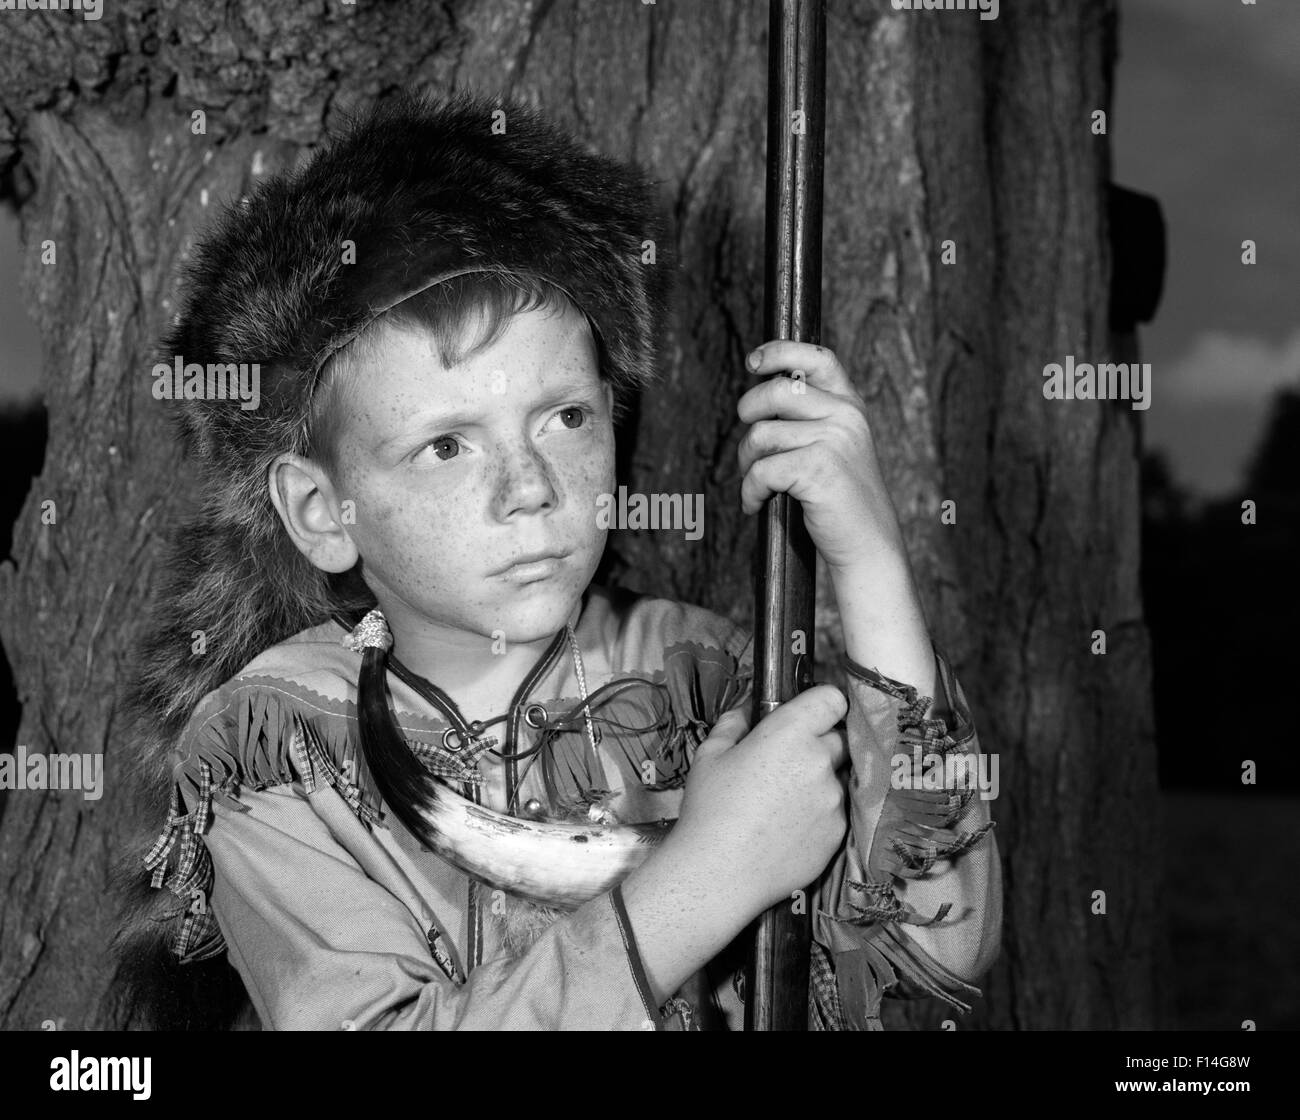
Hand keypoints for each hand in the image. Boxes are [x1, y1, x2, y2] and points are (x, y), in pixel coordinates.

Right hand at [618, 686, 848, 1004]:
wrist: (718, 872)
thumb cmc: (708, 807)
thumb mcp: (710, 755)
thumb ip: (734, 724)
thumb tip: (747, 713)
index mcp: (790, 733)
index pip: (832, 700)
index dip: (822, 705)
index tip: (809, 715)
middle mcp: (820, 761)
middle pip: (838, 740)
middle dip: (819, 745)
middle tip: (788, 764)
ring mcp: (833, 800)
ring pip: (835, 780)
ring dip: (817, 784)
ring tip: (782, 806)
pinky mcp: (837, 833)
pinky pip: (833, 814)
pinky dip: (817, 816)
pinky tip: (787, 831)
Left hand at [737, 340, 936, 689]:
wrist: (869, 548)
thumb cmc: (842, 503)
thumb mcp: (835, 448)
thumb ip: (810, 418)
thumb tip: (758, 395)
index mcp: (851, 406)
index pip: (817, 357)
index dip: (780, 352)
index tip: (754, 362)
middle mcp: (846, 416)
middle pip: (775, 391)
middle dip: (749, 416)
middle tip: (750, 449)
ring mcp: (835, 440)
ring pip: (761, 435)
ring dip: (747, 464)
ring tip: (758, 485)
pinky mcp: (819, 469)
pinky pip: (761, 470)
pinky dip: (750, 491)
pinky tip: (757, 504)